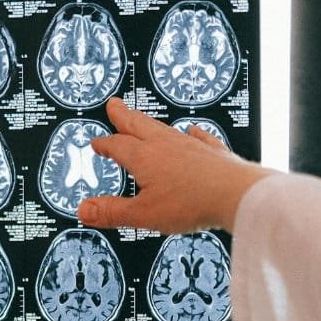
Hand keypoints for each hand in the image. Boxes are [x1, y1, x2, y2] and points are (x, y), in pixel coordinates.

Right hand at [78, 97, 271, 233]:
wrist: (236, 194)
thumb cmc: (192, 202)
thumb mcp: (144, 214)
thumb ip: (113, 212)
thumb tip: (85, 210)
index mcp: (144, 157)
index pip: (117, 146)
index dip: (104, 144)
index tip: (97, 143)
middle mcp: (165, 145)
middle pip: (138, 125)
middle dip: (123, 116)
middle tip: (114, 105)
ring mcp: (190, 145)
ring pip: (164, 128)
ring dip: (149, 122)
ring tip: (143, 118)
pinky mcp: (212, 151)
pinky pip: (198, 136)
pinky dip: (191, 133)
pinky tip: (193, 131)